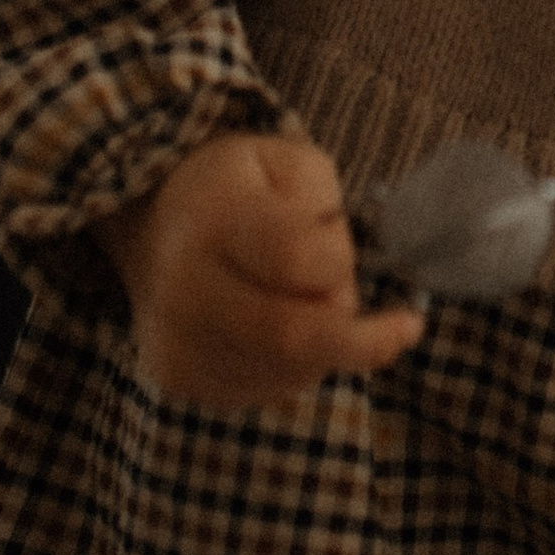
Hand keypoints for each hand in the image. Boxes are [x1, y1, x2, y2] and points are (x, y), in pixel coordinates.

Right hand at [98, 132, 427, 409]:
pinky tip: (284, 331)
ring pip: (285, 369)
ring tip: (312, 304)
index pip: (298, 260)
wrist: (156, 228)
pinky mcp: (178, 375)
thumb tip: (336, 289)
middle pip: (291, 337)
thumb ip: (325, 214)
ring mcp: (175, 339)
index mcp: (214, 218)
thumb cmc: (241, 192)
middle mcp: (184, 285)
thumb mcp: (291, 166)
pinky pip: (262, 387)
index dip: (346, 269)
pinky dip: (294, 367)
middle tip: (398, 328)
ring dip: (325, 347)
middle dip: (358, 338)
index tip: (393, 285)